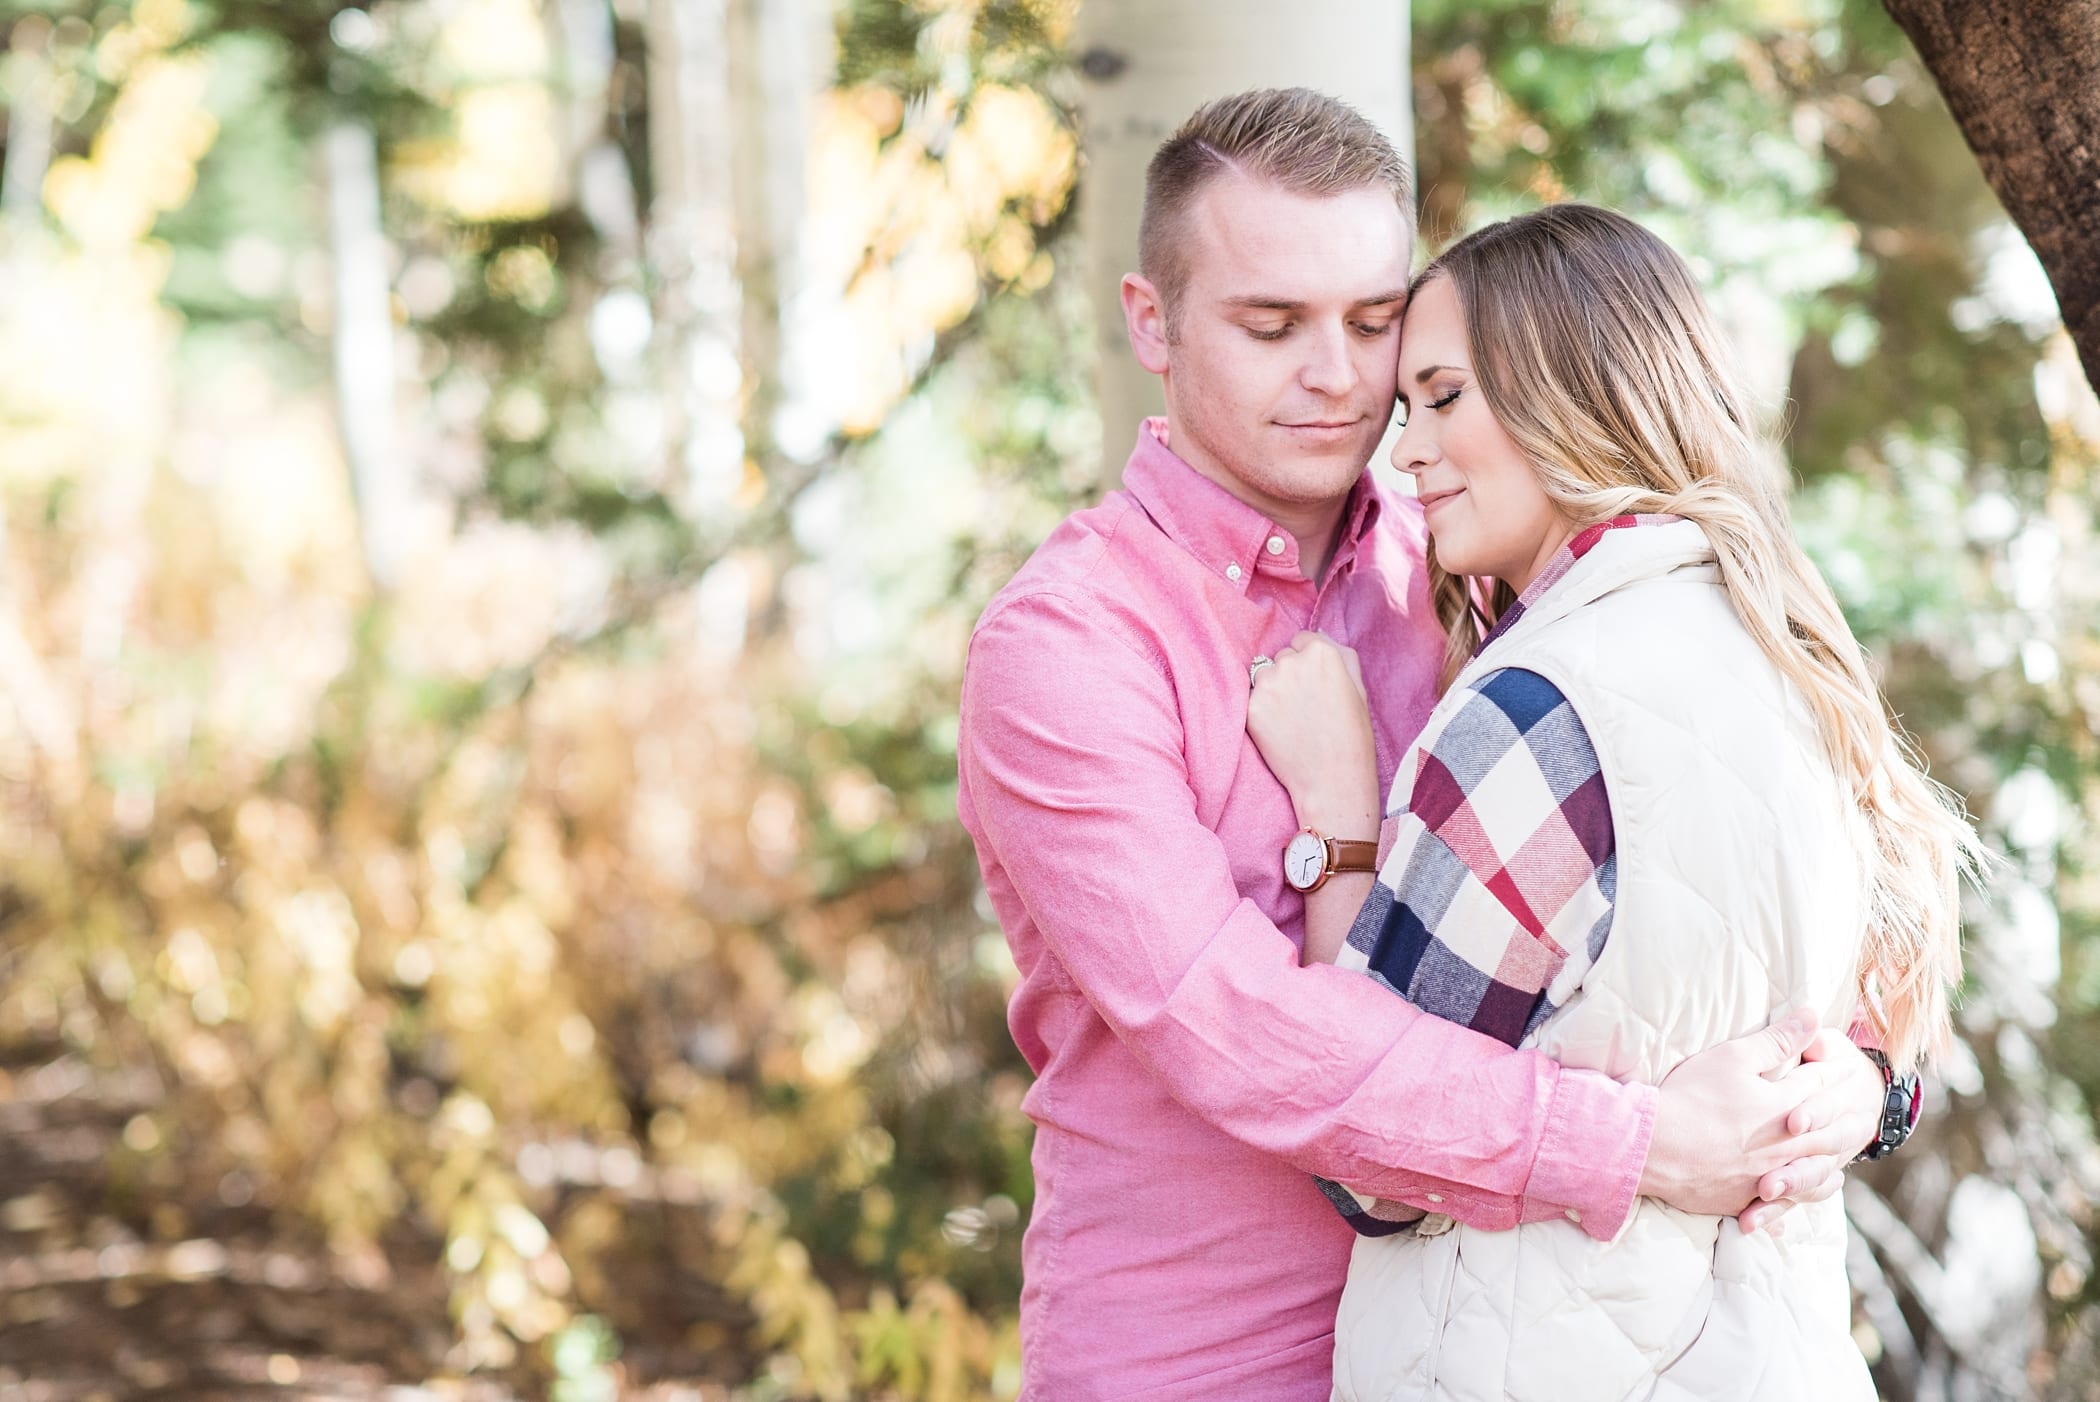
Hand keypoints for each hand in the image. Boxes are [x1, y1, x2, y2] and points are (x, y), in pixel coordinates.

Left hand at [1247, 632, 1378, 834]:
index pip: (1302, 641)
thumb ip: (1340, 655)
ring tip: (1291, 719)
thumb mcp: (1359, 686)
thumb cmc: (1352, 737)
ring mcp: (1269, 684)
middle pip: (1281, 657)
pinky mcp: (1251, 707)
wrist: (1333, 780)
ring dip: (1272, 690)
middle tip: (1305, 706)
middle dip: (1290, 675)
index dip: (1309, 664)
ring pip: (1263, 675)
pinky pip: (1252, 699)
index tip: (1315, 685)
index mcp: (1322, 652)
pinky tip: (1280, 730)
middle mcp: (1292, 662)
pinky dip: (1262, 712)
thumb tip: (1318, 637)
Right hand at [1638, 1009, 1871, 1219]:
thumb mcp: (1734, 1058)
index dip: (1833, 1072)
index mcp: (1785, 1107)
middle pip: (1825, 1133)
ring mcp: (1765, 1175)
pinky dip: (1791, 1202)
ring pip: (1809, 1174)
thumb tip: (1811, 1016)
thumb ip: (1776, 1039)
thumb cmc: (1693, 1097)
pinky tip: (1792, 1202)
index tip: (1849, 1067)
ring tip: (1837, 1168)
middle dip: (1844, 1124)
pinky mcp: (1741, 1197)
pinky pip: (1777, 1204)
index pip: (1818, 1085)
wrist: (1656, 1148)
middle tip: (1863, 1122)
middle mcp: (1784, 1145)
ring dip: (1825, 1168)